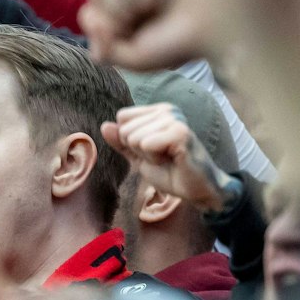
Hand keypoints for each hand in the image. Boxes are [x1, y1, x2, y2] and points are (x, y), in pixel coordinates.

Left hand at [79, 0, 208, 70]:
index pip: (89, 13)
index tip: (132, 35)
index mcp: (118, 18)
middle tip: (152, 17)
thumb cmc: (181, 43)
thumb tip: (88, 15)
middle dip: (124, 9)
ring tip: (169, 1)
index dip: (108, 25)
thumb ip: (105, 51)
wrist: (222, 24)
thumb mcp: (138, 59)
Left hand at [100, 103, 231, 212]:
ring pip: (134, 138)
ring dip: (148, 156)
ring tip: (168, 158)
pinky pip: (146, 144)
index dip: (130, 140)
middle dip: (139, 151)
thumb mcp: (138, 156)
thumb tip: (104, 125)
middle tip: (162, 157)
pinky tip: (172, 160)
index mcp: (158, 111)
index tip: (152, 150)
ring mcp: (175, 119)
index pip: (122, 117)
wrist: (195, 189)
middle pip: (125, 129)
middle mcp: (168, 110)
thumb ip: (121, 142)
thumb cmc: (170, 171)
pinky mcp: (180, 132)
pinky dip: (155, 159)